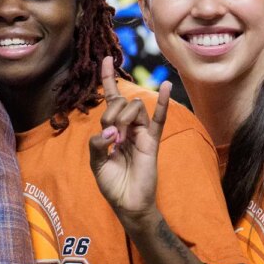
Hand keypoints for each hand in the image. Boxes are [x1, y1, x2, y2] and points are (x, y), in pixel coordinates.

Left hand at [87, 56, 171, 223]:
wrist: (129, 204)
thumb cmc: (112, 185)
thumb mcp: (97, 164)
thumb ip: (98, 144)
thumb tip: (111, 132)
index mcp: (111, 130)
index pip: (110, 99)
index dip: (107, 79)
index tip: (106, 59)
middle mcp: (126, 127)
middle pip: (119, 103)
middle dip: (112, 114)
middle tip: (112, 136)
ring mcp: (140, 132)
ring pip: (134, 107)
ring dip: (124, 117)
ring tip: (121, 139)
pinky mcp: (152, 141)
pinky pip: (159, 119)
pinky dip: (164, 102)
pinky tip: (167, 86)